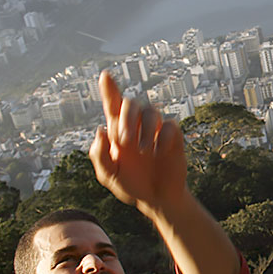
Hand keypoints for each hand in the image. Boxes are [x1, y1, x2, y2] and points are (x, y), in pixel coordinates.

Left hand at [89, 71, 187, 215]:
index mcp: (118, 131)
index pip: (113, 104)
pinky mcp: (173, 137)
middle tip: (124, 141)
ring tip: (142, 151)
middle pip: (131, 103)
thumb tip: (100, 130)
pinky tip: (158, 153)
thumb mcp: (109, 176)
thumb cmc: (131, 184)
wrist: (157, 198)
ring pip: (151, 111)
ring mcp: (155, 130)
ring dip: (144, 129)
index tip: (105, 75)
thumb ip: (99, 155)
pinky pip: (169, 126)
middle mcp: (137, 125)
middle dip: (127, 119)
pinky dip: (162, 138)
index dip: (109, 89)